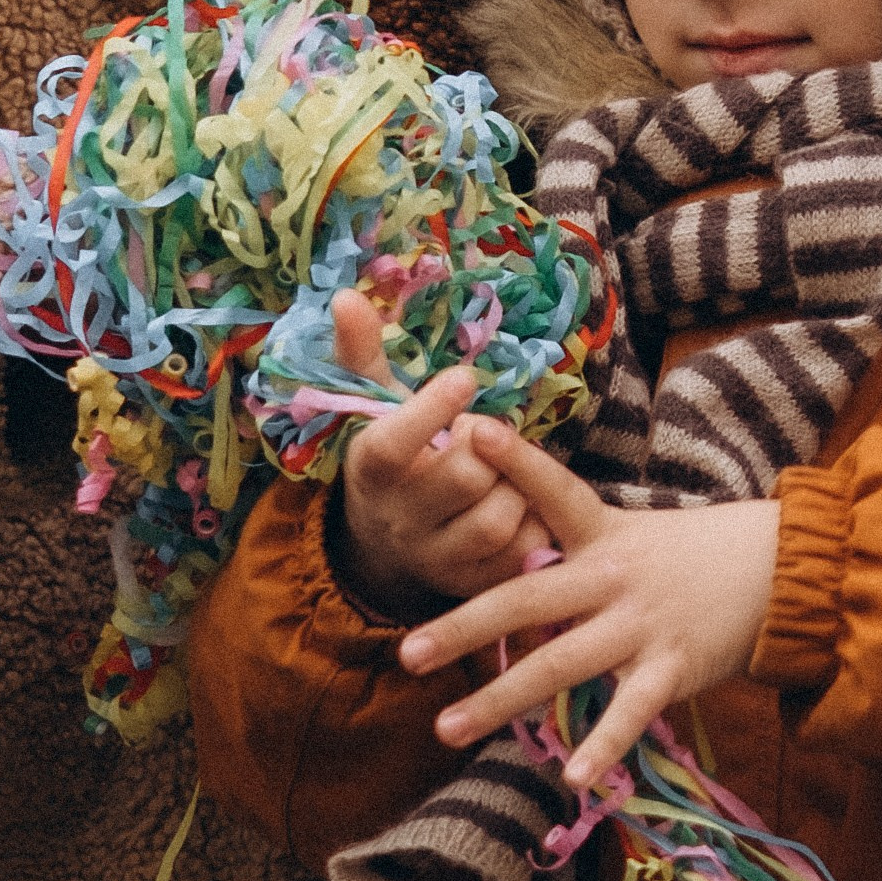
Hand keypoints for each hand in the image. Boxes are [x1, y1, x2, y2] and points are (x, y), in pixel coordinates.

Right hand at [334, 290, 550, 609]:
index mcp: (370, 469)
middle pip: (462, 478)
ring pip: (495, 520)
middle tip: (492, 433)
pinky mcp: (470, 585)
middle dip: (490, 447)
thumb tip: (346, 295)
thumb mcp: (374, 406)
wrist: (385, 548)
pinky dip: (535, 526)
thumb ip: (361, 354)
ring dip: (517, 487)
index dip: (431, 411)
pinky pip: (520, 556)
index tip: (465, 378)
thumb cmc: (395, 457)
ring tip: (509, 470)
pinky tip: (527, 505)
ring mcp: (433, 558)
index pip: (392, 444)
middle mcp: (396, 519)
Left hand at [396, 417, 780, 789]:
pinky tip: (573, 776)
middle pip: (528, 598)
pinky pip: (631, 710)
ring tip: (447, 727)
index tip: (469, 431)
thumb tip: (511, 563)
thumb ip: (575, 552)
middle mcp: (614, 577)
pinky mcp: (673, 666)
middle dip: (464, 627)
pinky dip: (604, 744)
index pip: (555, 491)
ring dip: (502, 698)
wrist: (783, 573)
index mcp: (604, 535)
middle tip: (407, 653)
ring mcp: (641, 624)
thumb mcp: (635, 536)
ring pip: (561, 664)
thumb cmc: (697, 556)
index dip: (516, 461)